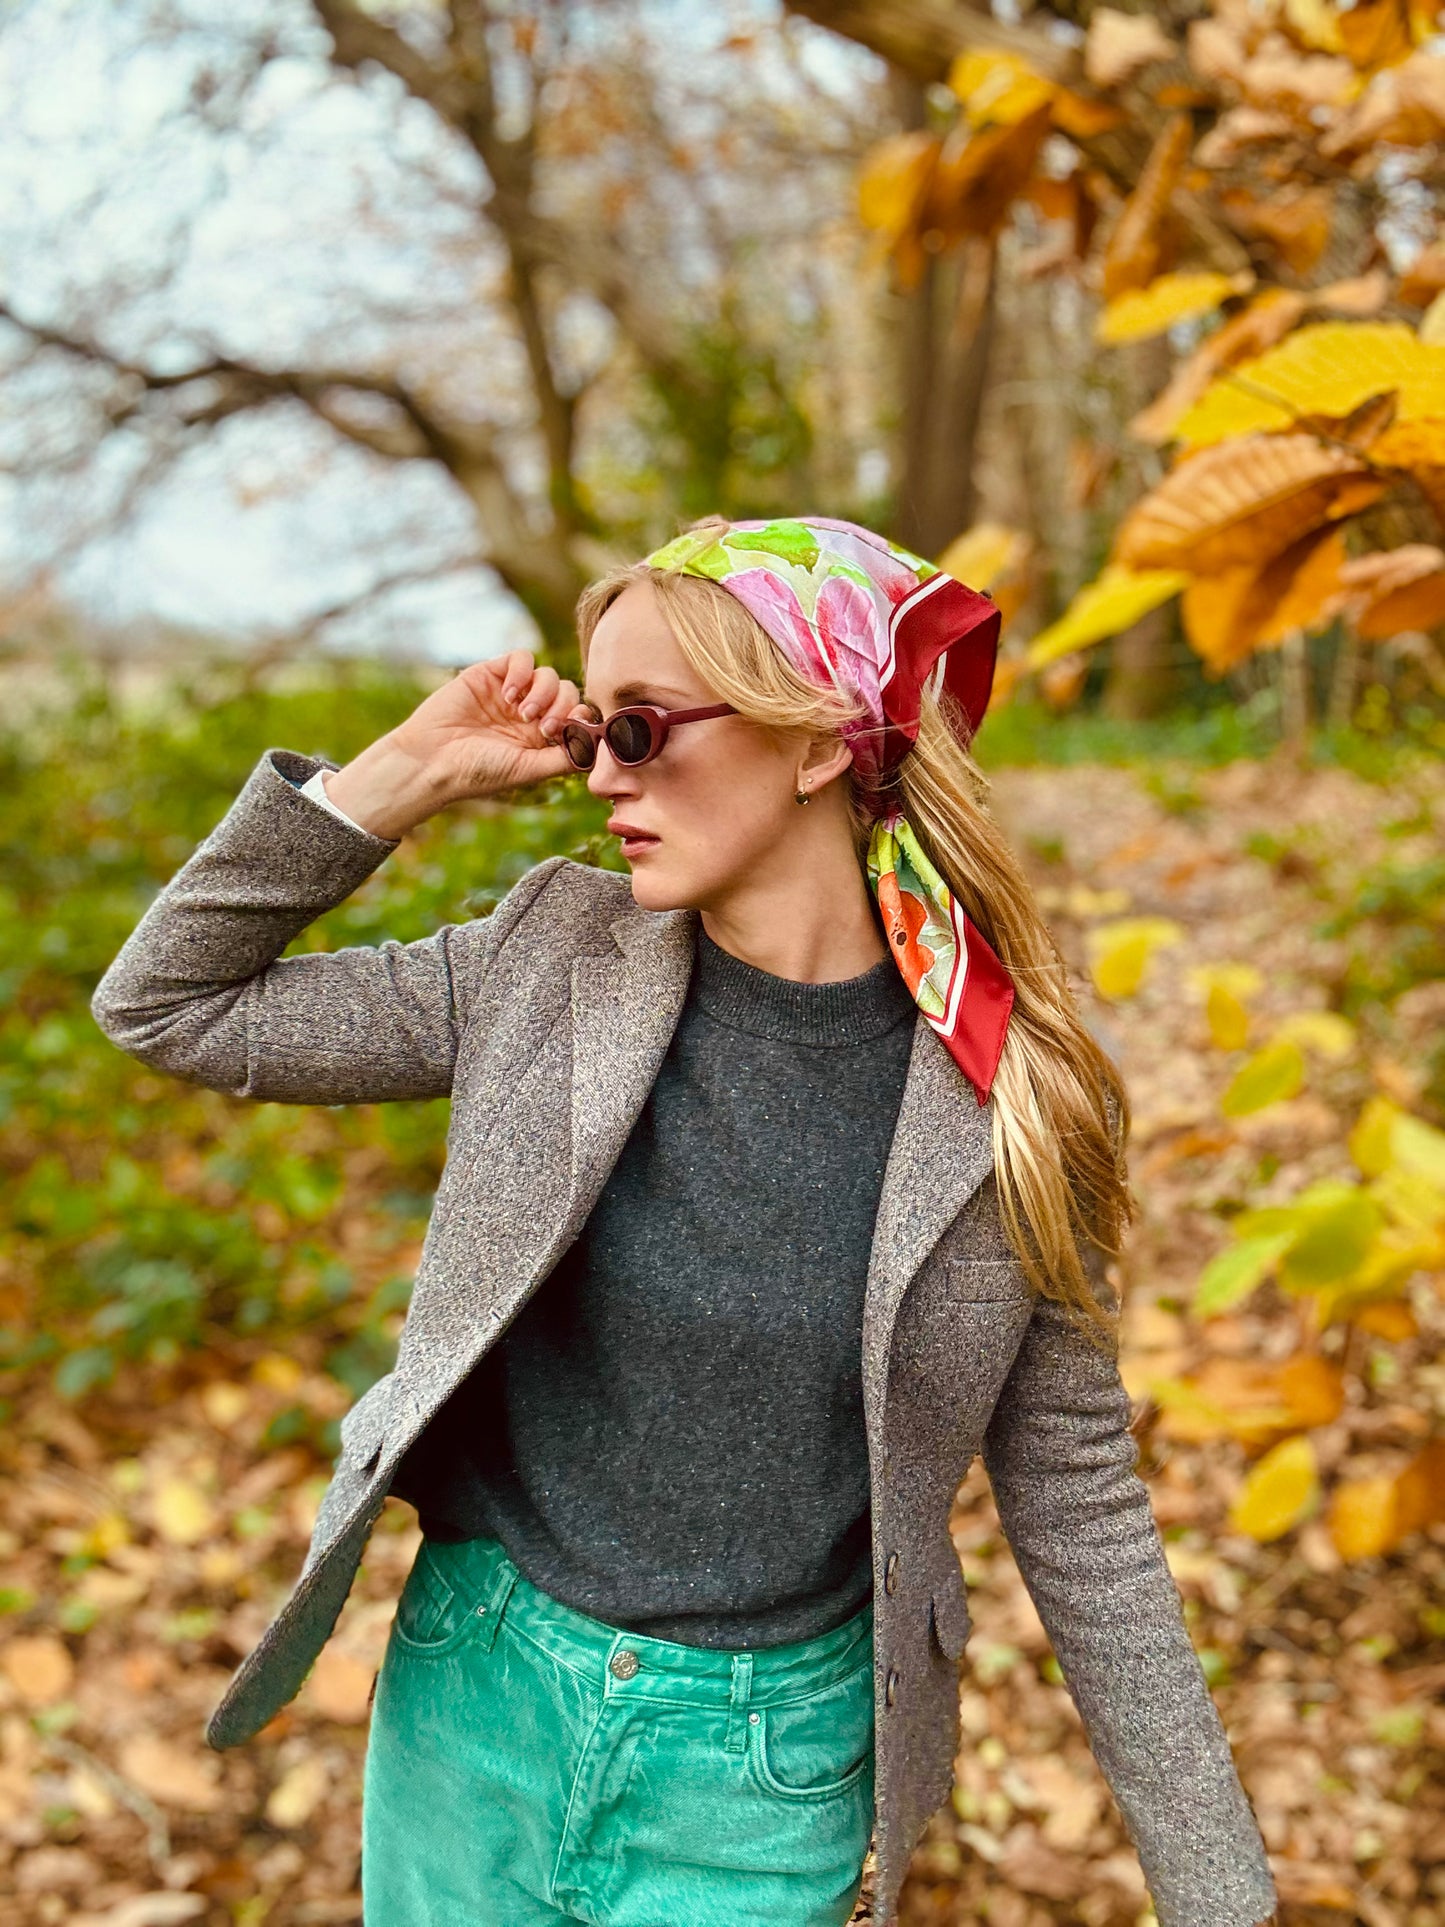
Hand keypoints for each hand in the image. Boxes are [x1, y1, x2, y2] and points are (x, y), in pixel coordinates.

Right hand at [324, 649, 587, 838]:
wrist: (432, 760)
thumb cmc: (478, 771)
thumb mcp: (529, 770)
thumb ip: (566, 757)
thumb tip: (598, 742)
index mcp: (541, 737)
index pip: (577, 715)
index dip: (583, 717)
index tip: (571, 730)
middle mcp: (530, 712)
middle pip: (568, 692)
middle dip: (563, 707)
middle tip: (543, 727)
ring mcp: (511, 692)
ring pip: (548, 674)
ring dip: (544, 692)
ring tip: (523, 713)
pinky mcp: (491, 673)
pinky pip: (522, 657)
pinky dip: (523, 672)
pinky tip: (509, 695)